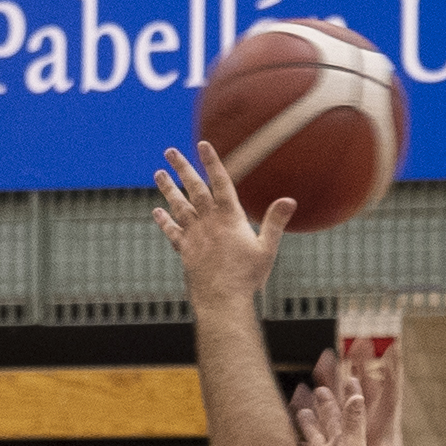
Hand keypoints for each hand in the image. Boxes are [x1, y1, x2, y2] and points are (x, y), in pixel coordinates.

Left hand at [152, 142, 289, 309]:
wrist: (222, 301)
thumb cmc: (248, 277)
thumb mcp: (267, 249)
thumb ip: (275, 222)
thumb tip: (289, 199)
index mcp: (230, 218)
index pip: (219, 182)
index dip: (211, 162)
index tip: (202, 144)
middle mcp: (209, 223)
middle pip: (194, 189)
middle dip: (182, 168)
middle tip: (170, 151)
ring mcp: (194, 236)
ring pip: (178, 206)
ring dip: (168, 189)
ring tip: (158, 174)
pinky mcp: (184, 251)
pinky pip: (171, 232)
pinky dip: (163, 220)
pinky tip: (156, 211)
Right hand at [295, 348, 375, 445]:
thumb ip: (353, 423)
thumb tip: (356, 396)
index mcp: (349, 439)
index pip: (349, 411)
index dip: (348, 394)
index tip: (348, 377)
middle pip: (330, 420)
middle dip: (325, 404)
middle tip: (319, 388)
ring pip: (315, 434)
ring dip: (310, 421)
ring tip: (303, 408)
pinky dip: (301, 442)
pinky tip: (295, 436)